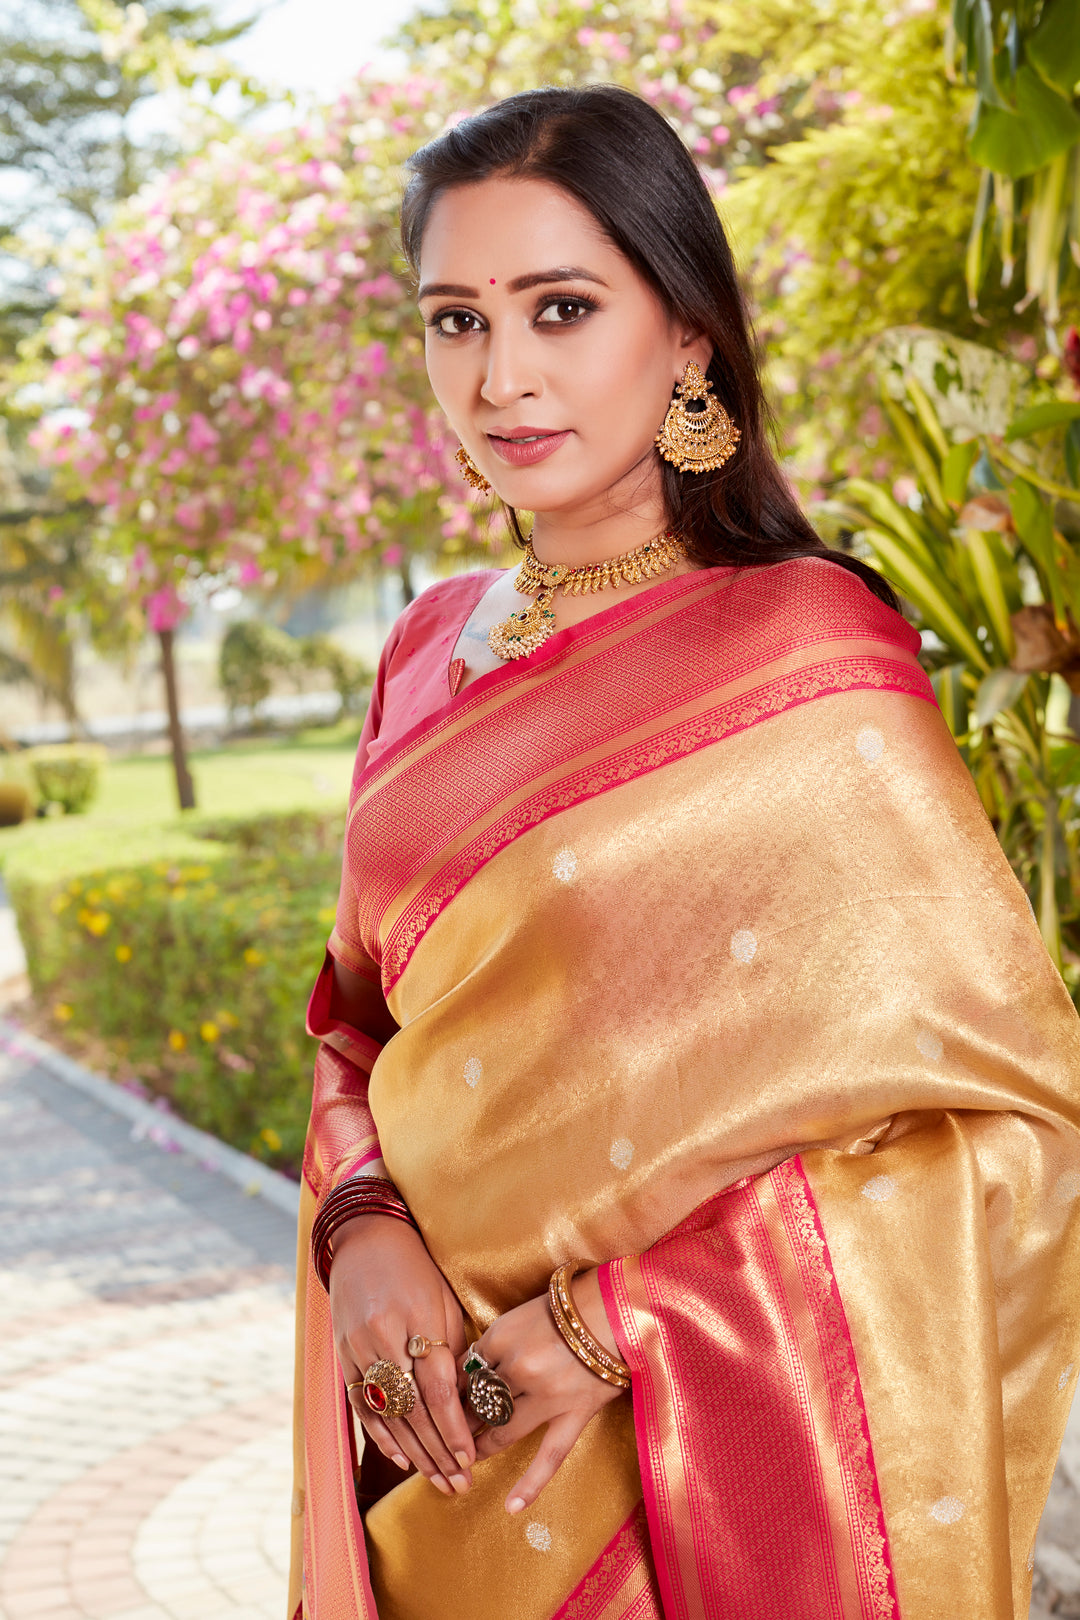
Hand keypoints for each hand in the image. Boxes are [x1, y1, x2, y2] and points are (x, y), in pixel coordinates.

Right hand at [330, 1213, 475, 1496]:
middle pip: (414, 1411)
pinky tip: (400, 1460)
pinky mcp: (343, 1355)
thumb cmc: (417, 1269)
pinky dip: (380, 1436)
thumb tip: (469, 1399)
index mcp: (417, 1322)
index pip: (438, 1391)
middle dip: (438, 1453)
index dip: (454, 1430)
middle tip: (460, 1486)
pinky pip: (362, 1405)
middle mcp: (385, 1338)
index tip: (471, 1459)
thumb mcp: (443, 1301)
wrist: (366, 1239)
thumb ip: (452, 1350)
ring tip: (437, 1482)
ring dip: (413, 1454)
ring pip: (388, 1415)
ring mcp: (359, 1348)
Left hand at [471, 1268, 625, 1514]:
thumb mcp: (520, 1313)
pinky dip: (531, 1483)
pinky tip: (512, 1507)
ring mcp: (547, 1395)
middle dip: (462, 1419)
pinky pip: (550, 1456)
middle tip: (448, 1434)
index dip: (456, 1385)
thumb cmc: (567, 1306)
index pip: (466, 1370)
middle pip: (478, 1402)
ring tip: (467, 1457)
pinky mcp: (574, 1414)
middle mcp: (519, 1367)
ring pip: (501, 1430)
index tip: (448, 1397)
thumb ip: (493, 1342)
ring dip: (481, 1445)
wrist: (617, 1308)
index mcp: (502, 1336)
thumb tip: (468, 1371)